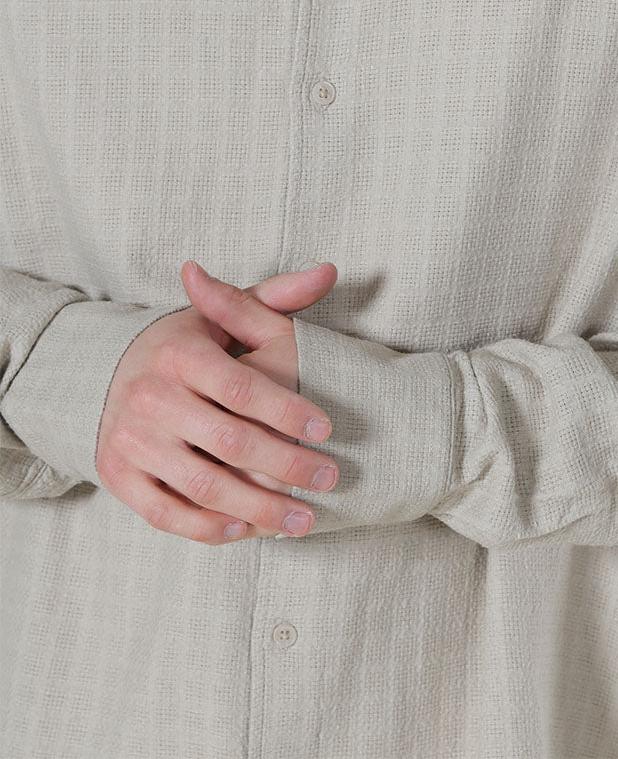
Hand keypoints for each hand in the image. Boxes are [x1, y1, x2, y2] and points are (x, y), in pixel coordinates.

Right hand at [95, 261, 338, 545]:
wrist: (104, 374)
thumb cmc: (183, 347)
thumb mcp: (221, 317)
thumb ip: (276, 297)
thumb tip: (329, 272)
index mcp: (179, 354)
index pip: (242, 388)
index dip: (288, 411)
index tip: (327, 429)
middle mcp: (150, 397)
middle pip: (231, 442)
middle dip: (288, 466)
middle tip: (329, 478)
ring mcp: (131, 440)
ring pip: (205, 486)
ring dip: (261, 510)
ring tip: (304, 519)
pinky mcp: (117, 475)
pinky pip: (168, 514)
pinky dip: (211, 527)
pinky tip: (249, 530)